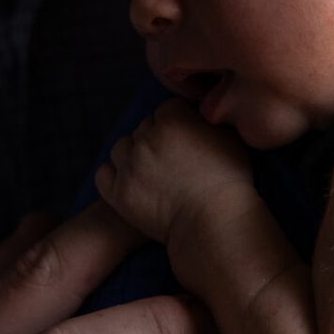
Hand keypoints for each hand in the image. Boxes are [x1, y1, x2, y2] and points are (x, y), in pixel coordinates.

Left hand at [97, 98, 253, 247]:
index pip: (166, 110)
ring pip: (121, 148)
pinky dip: (114, 174)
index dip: (179, 123)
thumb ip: (208, 117)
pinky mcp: (118, 193)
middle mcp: (146, 139)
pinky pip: (104, 173)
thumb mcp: (229, 137)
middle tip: (174, 160)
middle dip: (157, 139)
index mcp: (172, 120)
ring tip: (152, 172)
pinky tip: (131, 180)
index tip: (188, 139)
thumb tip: (198, 110)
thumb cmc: (229, 181)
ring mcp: (129, 167)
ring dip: (133, 155)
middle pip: (144, 128)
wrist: (214, 224)